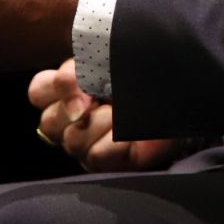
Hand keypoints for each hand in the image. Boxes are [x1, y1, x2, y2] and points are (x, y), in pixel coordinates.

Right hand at [28, 59, 192, 172]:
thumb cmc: (146, 75)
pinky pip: (97, 155)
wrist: (184, 95)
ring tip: (121, 113)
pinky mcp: (108, 164)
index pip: (40, 91)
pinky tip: (129, 132)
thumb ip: (83, 66)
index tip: (76, 79)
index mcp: (70, 91)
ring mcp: (88, 144)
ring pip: (73, 140)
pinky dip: (114, 142)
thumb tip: (69, 90)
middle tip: (99, 98)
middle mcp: (73, 120)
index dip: (54, 86)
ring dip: (100, 123)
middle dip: (75, 108)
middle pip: (50, 121)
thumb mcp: (111, 59)